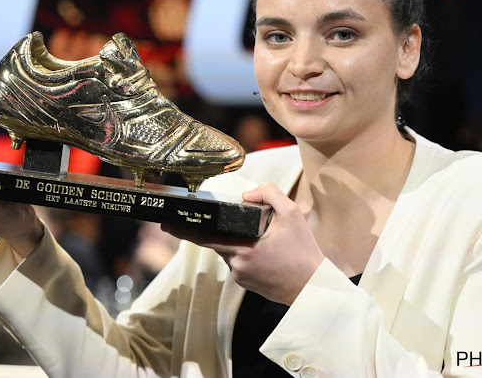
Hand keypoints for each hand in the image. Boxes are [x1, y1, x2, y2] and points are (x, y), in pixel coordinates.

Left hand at [163, 182, 324, 304]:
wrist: (313, 287)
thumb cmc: (303, 252)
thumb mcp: (292, 214)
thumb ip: (269, 194)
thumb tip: (247, 194)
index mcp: (243, 248)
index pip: (206, 237)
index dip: (185, 229)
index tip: (167, 223)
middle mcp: (237, 265)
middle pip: (217, 241)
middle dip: (218, 230)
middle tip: (221, 221)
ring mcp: (240, 276)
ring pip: (229, 251)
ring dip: (238, 241)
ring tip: (265, 239)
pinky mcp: (246, 284)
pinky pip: (238, 262)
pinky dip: (245, 252)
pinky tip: (266, 251)